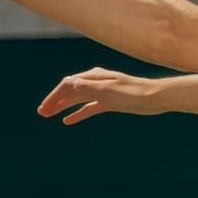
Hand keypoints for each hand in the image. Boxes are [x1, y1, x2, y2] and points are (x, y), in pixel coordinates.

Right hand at [38, 68, 164, 124]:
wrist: (155, 97)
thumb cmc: (133, 93)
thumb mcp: (107, 91)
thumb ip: (87, 87)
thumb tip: (66, 83)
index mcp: (93, 77)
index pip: (67, 85)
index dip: (54, 96)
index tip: (44, 109)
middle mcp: (96, 82)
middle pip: (70, 91)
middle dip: (55, 101)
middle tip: (42, 113)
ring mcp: (102, 92)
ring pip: (77, 99)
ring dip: (63, 106)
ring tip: (50, 115)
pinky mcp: (110, 102)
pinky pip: (88, 107)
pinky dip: (77, 113)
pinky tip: (68, 121)